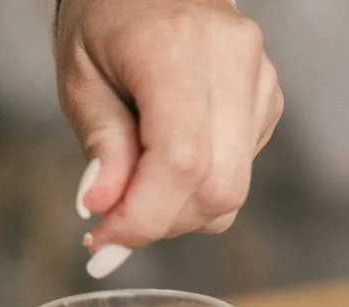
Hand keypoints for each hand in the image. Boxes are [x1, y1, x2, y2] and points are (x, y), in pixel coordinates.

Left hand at [55, 0, 282, 275]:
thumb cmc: (107, 18)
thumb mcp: (80, 78)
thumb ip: (100, 145)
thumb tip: (103, 209)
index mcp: (176, 47)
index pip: (181, 161)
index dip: (144, 217)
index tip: (105, 242)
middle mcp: (232, 60)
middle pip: (217, 187)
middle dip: (161, 222)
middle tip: (112, 224)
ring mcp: (260, 79)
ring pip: (232, 190)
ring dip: (178, 211)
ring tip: (135, 185)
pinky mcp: (268, 99)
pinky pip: (238, 172)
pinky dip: (197, 187)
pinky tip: (166, 159)